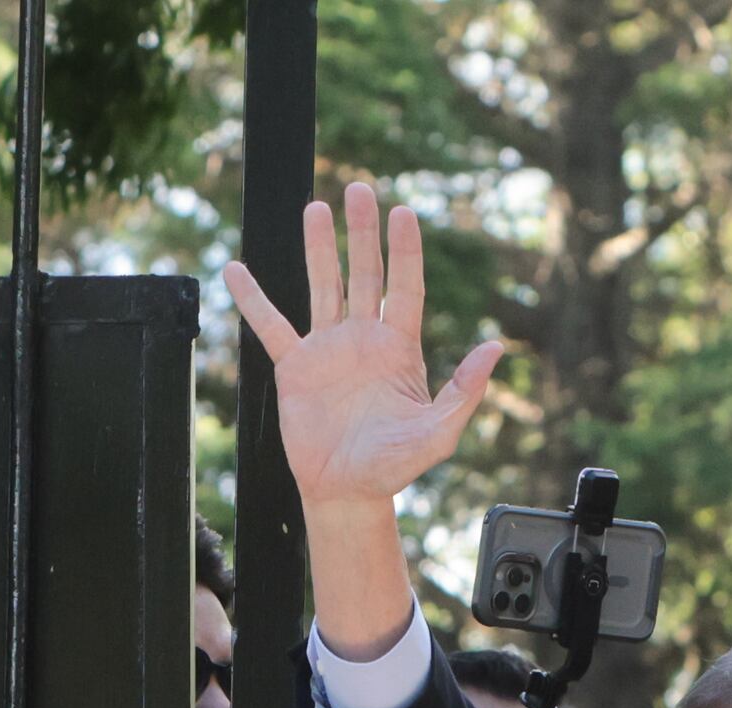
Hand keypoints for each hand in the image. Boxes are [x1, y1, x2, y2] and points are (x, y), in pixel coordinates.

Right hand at [220, 181, 501, 519]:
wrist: (347, 492)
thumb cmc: (395, 466)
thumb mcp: (439, 432)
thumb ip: (464, 391)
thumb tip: (496, 347)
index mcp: (399, 348)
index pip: (404, 287)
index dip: (404, 251)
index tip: (402, 212)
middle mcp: (364, 340)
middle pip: (364, 274)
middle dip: (362, 233)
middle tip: (360, 191)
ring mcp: (328, 349)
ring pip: (322, 286)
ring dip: (319, 248)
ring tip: (316, 208)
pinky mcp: (295, 368)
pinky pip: (271, 326)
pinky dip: (253, 299)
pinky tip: (235, 270)